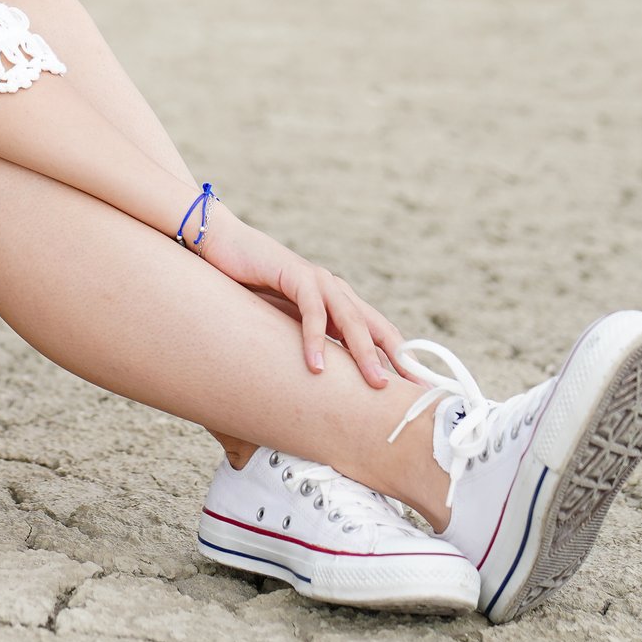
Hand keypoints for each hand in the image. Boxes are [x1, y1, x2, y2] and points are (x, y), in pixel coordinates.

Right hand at [198, 215, 407, 388]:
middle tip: (408, 395)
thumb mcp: (286, 322)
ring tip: (375, 385)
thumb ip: (309, 341)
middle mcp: (336, 290)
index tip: (418, 390)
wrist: (223, 246)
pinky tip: (314, 365)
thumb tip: (322, 381)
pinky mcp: (295, 274)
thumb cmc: (252, 288)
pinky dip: (315, 338)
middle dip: (395, 361)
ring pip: (351, 320)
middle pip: (375, 328)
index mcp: (339, 302)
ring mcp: (319, 281)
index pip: (379, 333)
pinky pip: (312, 310)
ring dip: (365, 353)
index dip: (400, 360)